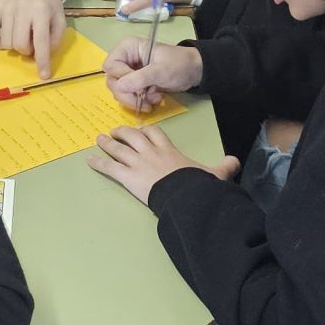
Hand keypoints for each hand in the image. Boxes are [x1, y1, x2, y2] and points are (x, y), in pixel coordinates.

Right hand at [0, 0, 68, 78]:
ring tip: (21, 37)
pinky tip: (6, 40)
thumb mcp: (60, 19)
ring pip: (6, 42)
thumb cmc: (49, 3)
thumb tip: (42, 56)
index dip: (42, 61)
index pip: (41, 41)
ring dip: (14, 47)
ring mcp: (6, 8)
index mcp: (41, 10)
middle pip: (20, 44)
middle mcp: (22, 9)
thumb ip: (54, 39)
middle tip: (31, 44)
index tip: (44, 76)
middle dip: (26, 51)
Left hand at [90, 123, 237, 204]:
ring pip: (118, 149)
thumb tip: (235, 161)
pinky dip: (98, 163)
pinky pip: (110, 167)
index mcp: (168, 150)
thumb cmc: (196, 183)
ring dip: (107, 144)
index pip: (155, 134)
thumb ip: (222, 167)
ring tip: (99, 139)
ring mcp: (137, 163)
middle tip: (114, 132)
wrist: (183, 194)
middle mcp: (150, 152)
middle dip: (122, 133)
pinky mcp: (127, 176)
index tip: (140, 130)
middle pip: (133, 136)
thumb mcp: (212, 174)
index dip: (145, 131)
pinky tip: (89, 160)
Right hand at [104, 38, 201, 112]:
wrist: (194, 72)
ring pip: (120, 92)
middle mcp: (125, 59)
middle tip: (144, 99)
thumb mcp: (160, 71)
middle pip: (113, 81)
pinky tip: (155, 99)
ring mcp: (129, 73)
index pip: (111, 66)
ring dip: (136, 99)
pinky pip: (129, 97)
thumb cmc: (179, 64)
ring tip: (153, 98)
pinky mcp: (135, 84)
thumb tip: (119, 87)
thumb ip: (140, 78)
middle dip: (128, 94)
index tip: (139, 86)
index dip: (122, 78)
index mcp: (128, 48)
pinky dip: (141, 102)